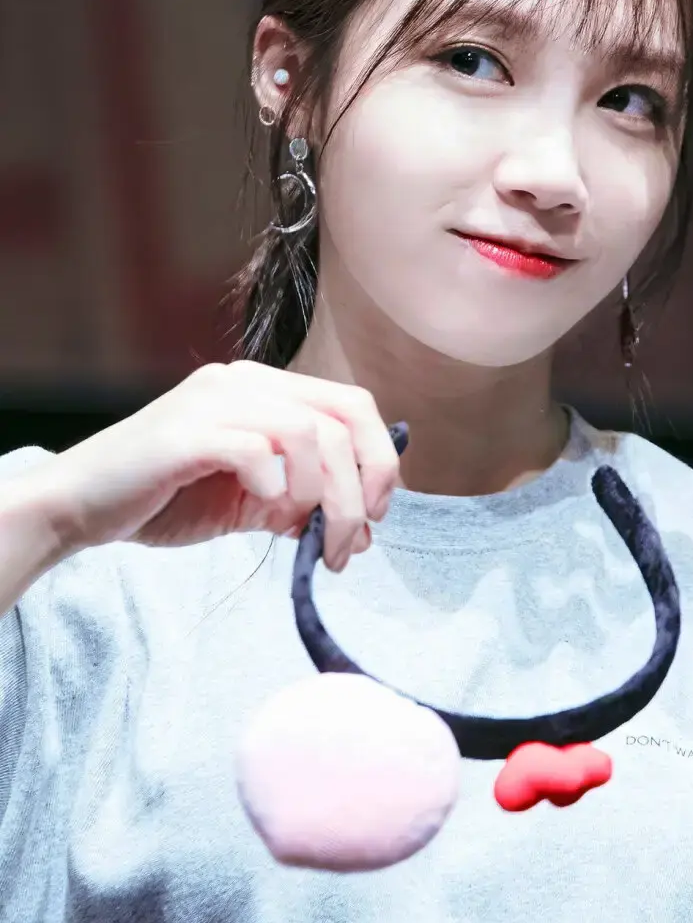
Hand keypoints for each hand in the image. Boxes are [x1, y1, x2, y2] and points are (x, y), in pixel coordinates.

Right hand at [26, 361, 401, 572]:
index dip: (380, 459)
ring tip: (304, 533)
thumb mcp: (252, 503)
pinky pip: (255, 450)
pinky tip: (262, 510)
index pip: (353, 404)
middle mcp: (243, 381)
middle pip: (344, 417)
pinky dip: (274, 485)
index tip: (376, 513)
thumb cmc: (166, 499)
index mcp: (265, 388)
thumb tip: (366, 533)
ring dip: (322, 494)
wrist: (82, 507)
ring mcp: (212, 401)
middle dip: (361, 487)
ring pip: (308, 433)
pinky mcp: (185, 433)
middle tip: (350, 541)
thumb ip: (304, 505)